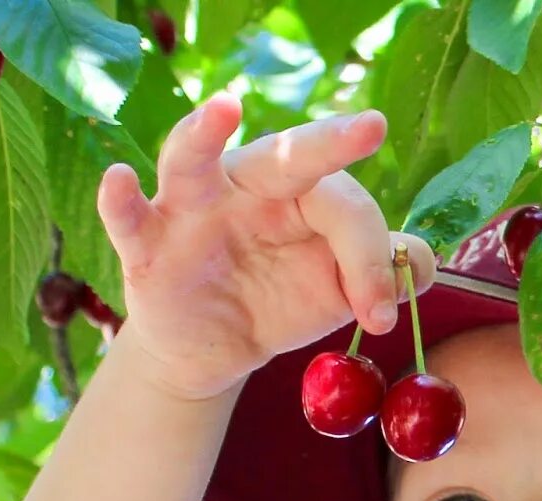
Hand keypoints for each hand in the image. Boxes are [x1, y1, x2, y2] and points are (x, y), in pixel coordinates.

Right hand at [95, 92, 436, 402]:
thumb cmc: (283, 299)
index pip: (348, 207)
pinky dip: (119, 199)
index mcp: (303, 192)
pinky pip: (130, 219)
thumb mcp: (340, 288)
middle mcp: (248, 184)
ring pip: (193, 160)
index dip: (372, 260)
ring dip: (204, 131)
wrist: (219, 351)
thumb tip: (422, 263)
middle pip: (288, 155)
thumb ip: (387, 272)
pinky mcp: (147, 247)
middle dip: (329, 141)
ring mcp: (192, 209)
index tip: (381, 316)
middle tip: (372, 127)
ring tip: (225, 107)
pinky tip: (119, 179)